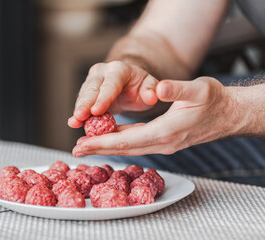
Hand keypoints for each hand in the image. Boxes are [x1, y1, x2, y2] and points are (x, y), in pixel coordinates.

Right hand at [68, 61, 158, 127]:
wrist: (128, 85)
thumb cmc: (140, 87)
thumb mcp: (150, 87)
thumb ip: (152, 90)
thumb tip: (152, 96)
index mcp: (119, 69)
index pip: (110, 84)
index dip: (103, 98)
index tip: (96, 111)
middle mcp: (102, 72)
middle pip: (92, 88)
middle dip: (85, 104)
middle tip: (79, 117)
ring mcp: (91, 81)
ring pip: (83, 96)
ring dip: (78, 110)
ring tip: (73, 122)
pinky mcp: (85, 92)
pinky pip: (80, 103)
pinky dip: (77, 114)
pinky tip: (73, 123)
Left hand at [72, 77, 239, 156]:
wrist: (229, 114)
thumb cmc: (215, 101)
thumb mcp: (199, 90)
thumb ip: (178, 90)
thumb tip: (158, 89)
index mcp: (167, 131)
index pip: (129, 140)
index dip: (104, 142)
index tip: (84, 143)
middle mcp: (164, 143)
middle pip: (125, 148)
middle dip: (99, 149)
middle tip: (76, 150)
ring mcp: (164, 144)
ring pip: (130, 148)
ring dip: (107, 148)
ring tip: (86, 147)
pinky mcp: (165, 141)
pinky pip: (137, 144)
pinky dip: (121, 142)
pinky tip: (109, 138)